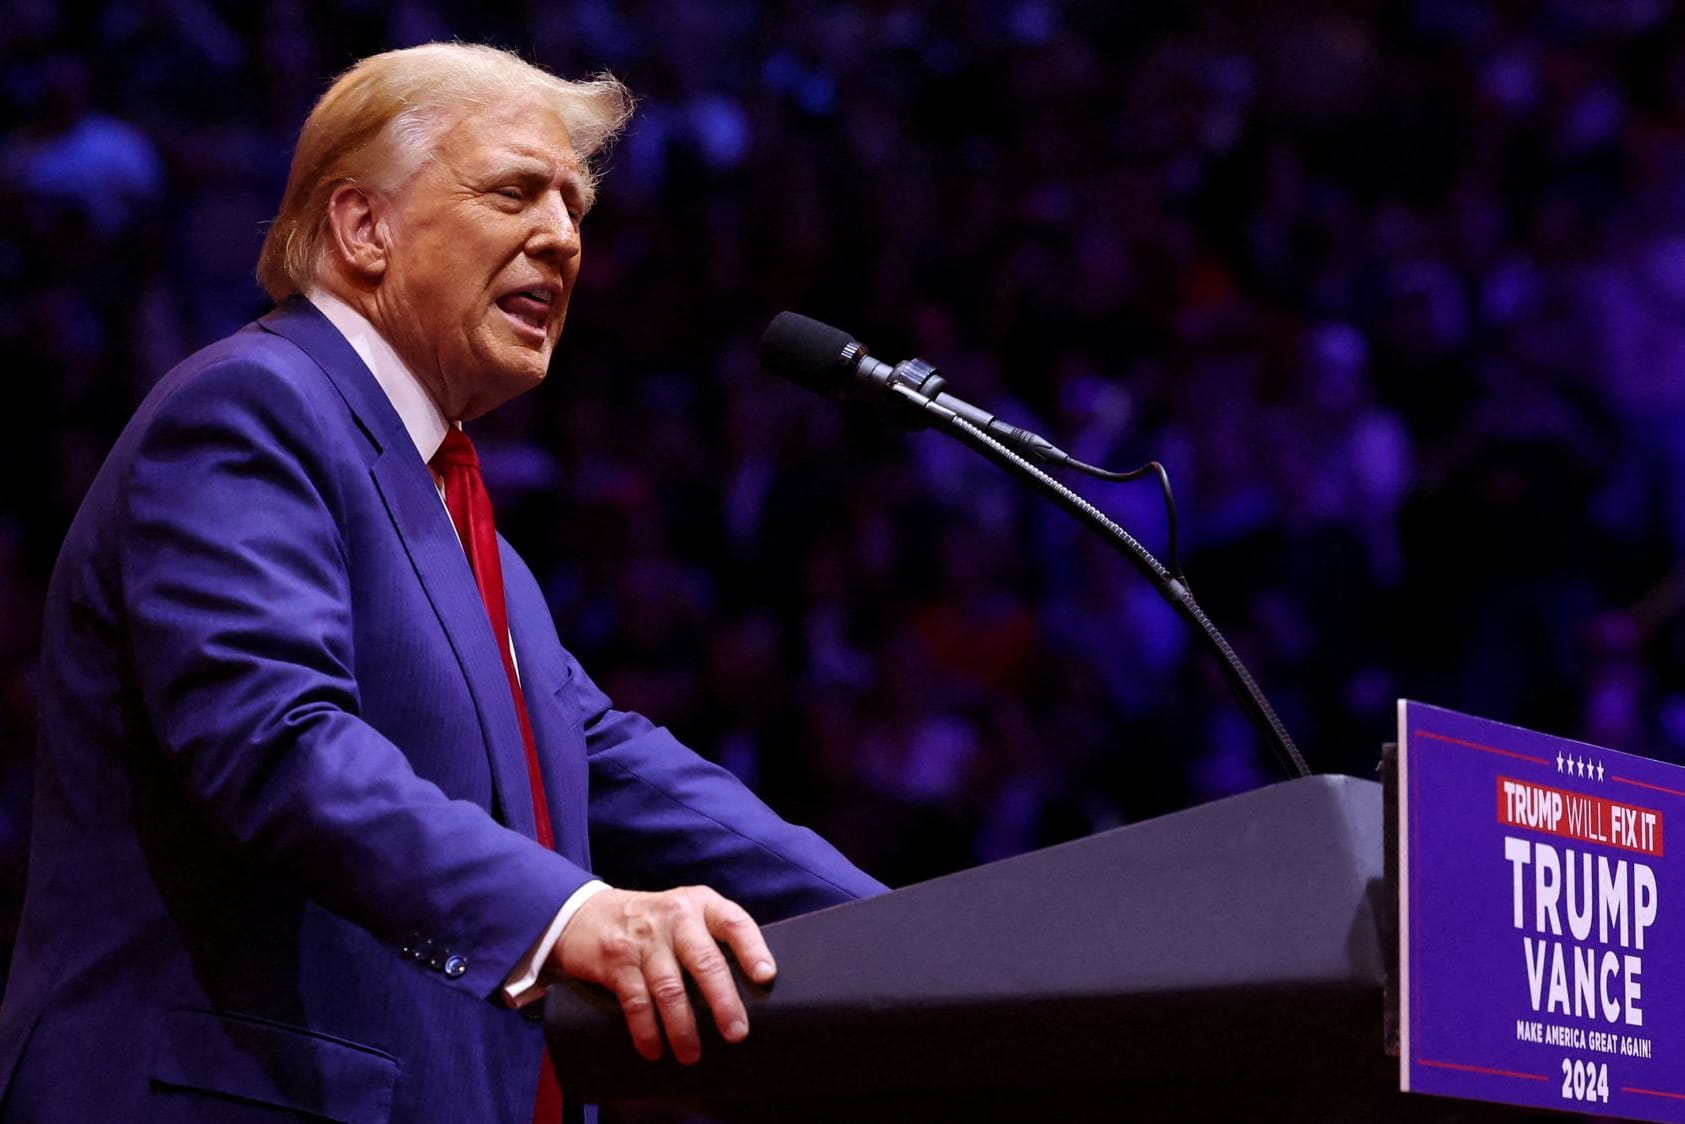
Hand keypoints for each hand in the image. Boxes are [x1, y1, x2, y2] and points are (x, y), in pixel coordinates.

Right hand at [553, 886, 775, 1064]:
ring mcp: (645, 939)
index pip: (734, 923)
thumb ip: (712, 939)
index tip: (765, 976)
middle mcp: (676, 917)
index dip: (752, 949)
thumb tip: (749, 989)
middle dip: (723, 1001)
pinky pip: (636, 1001)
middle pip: (705, 961)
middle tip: (736, 1033)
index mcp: (701, 904)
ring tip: (691, 1054)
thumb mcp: (686, 915)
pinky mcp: (617, 961)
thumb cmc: (653, 922)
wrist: (587, 914)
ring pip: (670, 988)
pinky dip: (646, 1030)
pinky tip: (654, 1049)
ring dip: (683, 1027)